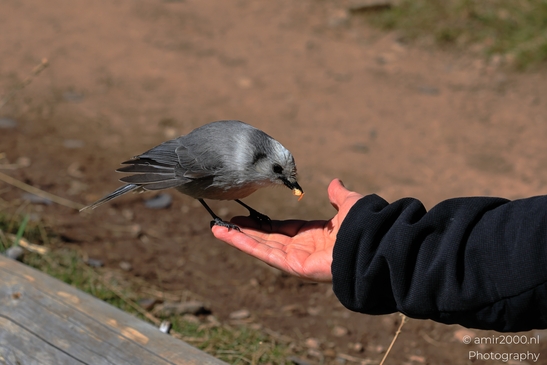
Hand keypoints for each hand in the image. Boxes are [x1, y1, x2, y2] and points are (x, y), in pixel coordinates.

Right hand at [212, 179, 362, 281]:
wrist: (374, 242)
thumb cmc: (365, 225)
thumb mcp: (349, 204)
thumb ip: (339, 195)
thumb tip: (334, 183)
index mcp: (315, 236)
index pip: (283, 230)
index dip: (263, 224)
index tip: (245, 216)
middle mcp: (304, 249)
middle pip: (267, 239)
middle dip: (246, 231)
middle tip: (224, 223)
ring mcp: (297, 260)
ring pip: (261, 247)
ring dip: (238, 238)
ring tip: (217, 229)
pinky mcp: (293, 267)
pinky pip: (264, 254)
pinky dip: (244, 244)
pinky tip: (227, 235)